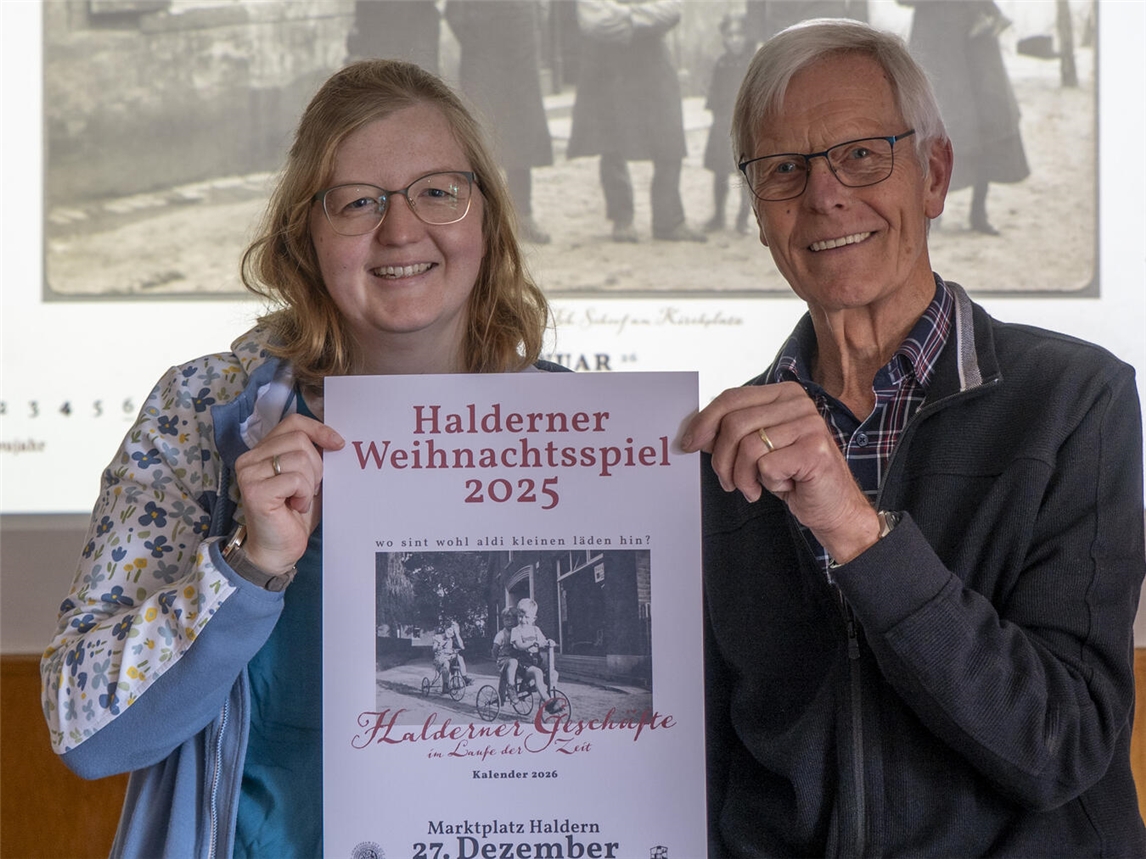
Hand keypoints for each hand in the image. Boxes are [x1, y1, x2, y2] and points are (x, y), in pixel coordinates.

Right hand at [232, 413, 344, 573]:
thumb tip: (336, 438)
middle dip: (316, 466)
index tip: (338, 444)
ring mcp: (249, 473)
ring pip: (300, 459)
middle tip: (309, 489)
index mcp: (262, 450)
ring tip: (300, 499)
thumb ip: (314, 456)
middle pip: (300, 439)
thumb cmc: (294, 514)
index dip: (319, 429)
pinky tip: (295, 507)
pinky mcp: (255, 490)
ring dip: (310, 484)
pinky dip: (304, 495)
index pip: (293, 422)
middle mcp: (250, 458)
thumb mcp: (309, 478)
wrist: (279, 549)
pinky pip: (295, 479)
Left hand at [682, 383, 879, 563]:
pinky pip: (766, 466)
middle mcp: (799, 403)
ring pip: (748, 446)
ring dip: (742, 477)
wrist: (833, 507)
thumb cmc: (794, 476)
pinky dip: (766, 484)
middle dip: (721, 459)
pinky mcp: (814, 450)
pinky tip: (782, 487)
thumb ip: (733, 433)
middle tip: (727, 481)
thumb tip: (696, 431)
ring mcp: (810, 424)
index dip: (704, 421)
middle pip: (734, 423)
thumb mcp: (759, 448)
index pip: (732, 398)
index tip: (689, 443)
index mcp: (783, 394)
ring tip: (752, 488)